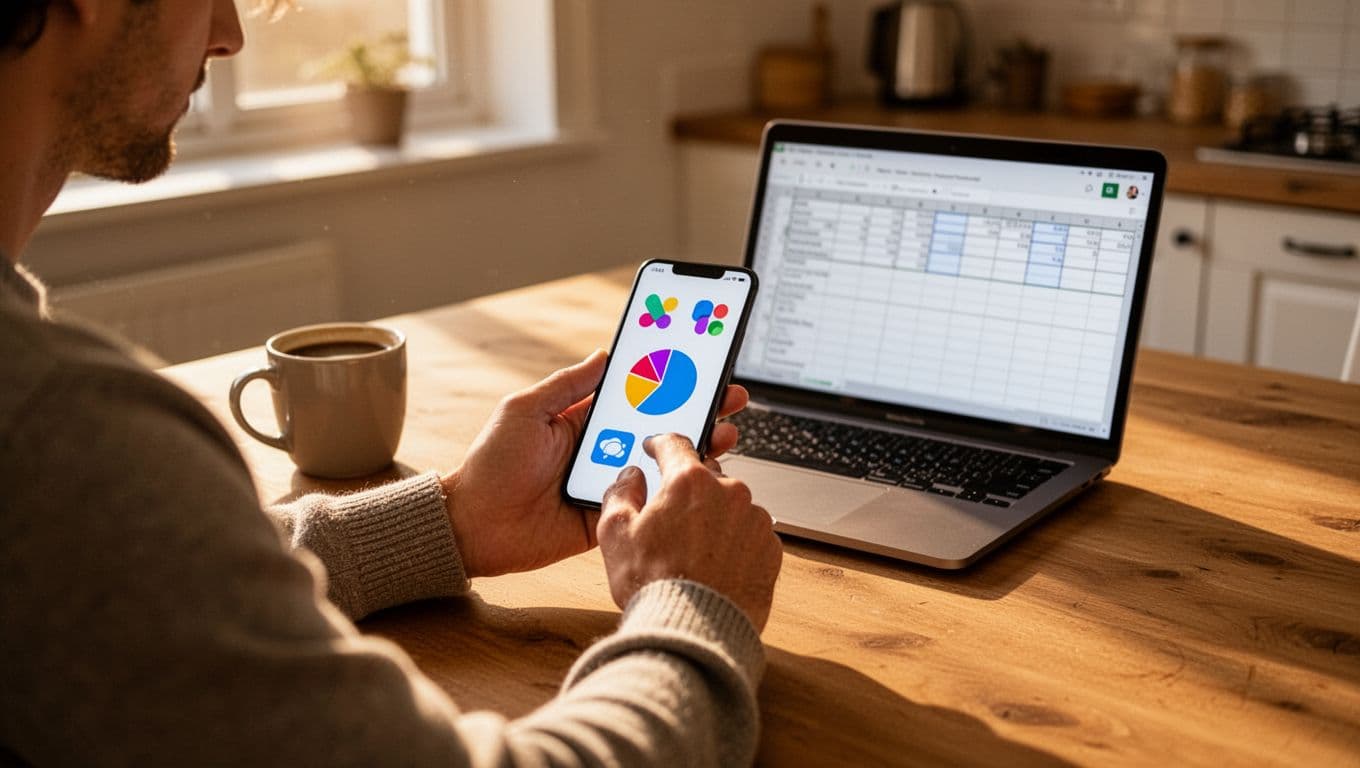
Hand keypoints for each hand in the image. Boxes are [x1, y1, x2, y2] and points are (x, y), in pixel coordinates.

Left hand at [442, 351, 749, 578]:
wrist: (474, 526)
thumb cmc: (491, 464)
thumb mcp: (525, 409)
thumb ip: (568, 385)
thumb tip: (606, 355)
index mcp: (585, 420)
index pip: (637, 394)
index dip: (668, 380)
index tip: (699, 363)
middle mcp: (604, 449)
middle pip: (660, 426)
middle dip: (698, 409)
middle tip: (730, 396)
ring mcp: (611, 482)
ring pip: (663, 463)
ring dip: (697, 447)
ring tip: (725, 431)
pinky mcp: (612, 516)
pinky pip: (650, 503)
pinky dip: (676, 490)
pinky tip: (699, 475)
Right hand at [597, 434, 782, 631]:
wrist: (697, 632)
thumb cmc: (655, 584)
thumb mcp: (616, 535)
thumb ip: (620, 494)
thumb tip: (629, 477)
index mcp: (689, 481)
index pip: (675, 444)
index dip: (661, 444)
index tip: (656, 449)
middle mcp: (729, 491)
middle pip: (705, 477)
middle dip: (688, 492)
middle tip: (671, 521)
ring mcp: (754, 519)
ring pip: (730, 506)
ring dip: (714, 518)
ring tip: (694, 553)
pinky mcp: (771, 547)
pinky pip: (750, 534)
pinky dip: (735, 543)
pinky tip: (716, 565)